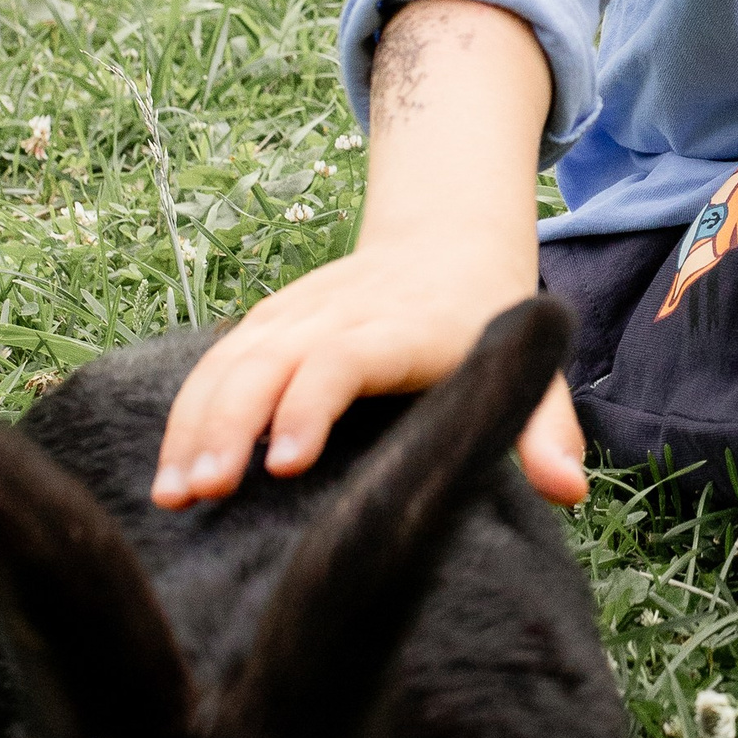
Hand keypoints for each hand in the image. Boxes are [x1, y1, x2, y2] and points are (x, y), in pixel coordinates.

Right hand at [152, 244, 588, 510]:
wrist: (447, 241)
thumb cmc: (490, 319)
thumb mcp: (531, 366)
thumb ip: (546, 428)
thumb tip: (568, 492)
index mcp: (399, 328)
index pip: (342, 359)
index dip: (309, 404)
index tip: (282, 463)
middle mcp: (335, 316)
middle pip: (265, 360)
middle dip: (227, 423)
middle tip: (202, 493)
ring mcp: (293, 316)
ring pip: (226, 362)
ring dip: (192, 424)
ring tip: (171, 497)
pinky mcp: (266, 324)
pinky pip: (212, 364)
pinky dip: (185, 412)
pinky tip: (168, 473)